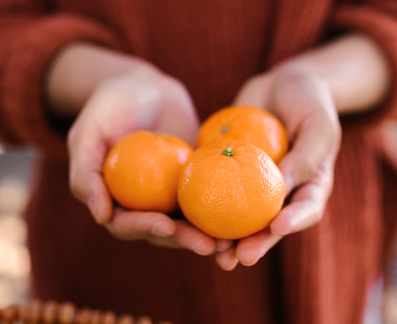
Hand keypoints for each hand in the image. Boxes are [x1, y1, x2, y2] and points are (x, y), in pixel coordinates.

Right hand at [49, 44, 215, 254]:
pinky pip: (209, 193)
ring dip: (206, 233)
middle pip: (163, 229)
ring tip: (228, 240)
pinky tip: (241, 213)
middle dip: (184, 240)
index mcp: (115, 199)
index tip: (166, 225)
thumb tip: (100, 216)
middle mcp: (143, 201)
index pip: (126, 223)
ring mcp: (170, 192)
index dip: (144, 228)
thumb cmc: (110, 106)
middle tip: (208, 246)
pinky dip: (223, 206)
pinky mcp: (193, 179)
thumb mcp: (88, 131)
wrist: (146, 87)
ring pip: (188, 219)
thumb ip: (86, 172)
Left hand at [215, 67, 340, 269]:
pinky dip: (206, 205)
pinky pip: (218, 188)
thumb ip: (307, 154)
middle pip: (270, 224)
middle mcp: (282, 191)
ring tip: (214, 251)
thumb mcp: (317, 122)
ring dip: (228, 237)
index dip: (294, 222)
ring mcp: (254, 183)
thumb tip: (282, 185)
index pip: (306, 209)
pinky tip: (191, 217)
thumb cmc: (308, 101)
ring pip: (241, 216)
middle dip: (255, 243)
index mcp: (310, 184)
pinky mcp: (230, 172)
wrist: (280, 86)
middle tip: (239, 257)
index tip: (277, 227)